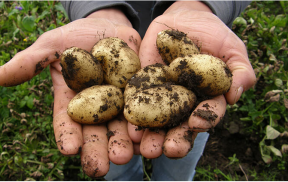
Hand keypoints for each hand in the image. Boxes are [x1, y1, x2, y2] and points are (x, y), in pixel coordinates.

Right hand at [0, 8, 140, 177]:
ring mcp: (120, 103)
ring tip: (125, 157)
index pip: (68, 122)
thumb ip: (32, 61)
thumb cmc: (77, 37)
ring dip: (124, 144)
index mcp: (74, 101)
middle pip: (96, 132)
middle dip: (98, 149)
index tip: (68, 149)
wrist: (110, 28)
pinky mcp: (141, 94)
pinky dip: (146, 125)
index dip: (67, 135)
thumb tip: (0, 77)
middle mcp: (97, 108)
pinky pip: (145, 111)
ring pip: (122, 127)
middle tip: (100, 168)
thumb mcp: (53, 45)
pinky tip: (147, 138)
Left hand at [128, 1, 255, 157]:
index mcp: (207, 99)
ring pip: (157, 121)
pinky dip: (133, 114)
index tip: (196, 123)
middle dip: (175, 139)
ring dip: (152, 135)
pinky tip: (128, 127)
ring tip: (146, 148)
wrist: (185, 19)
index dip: (204, 119)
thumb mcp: (232, 49)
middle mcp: (183, 103)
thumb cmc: (214, 35)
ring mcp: (162, 96)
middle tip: (169, 150)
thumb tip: (235, 95)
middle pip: (180, 125)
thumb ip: (240, 71)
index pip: (207, 114)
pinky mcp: (143, 85)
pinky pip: (137, 100)